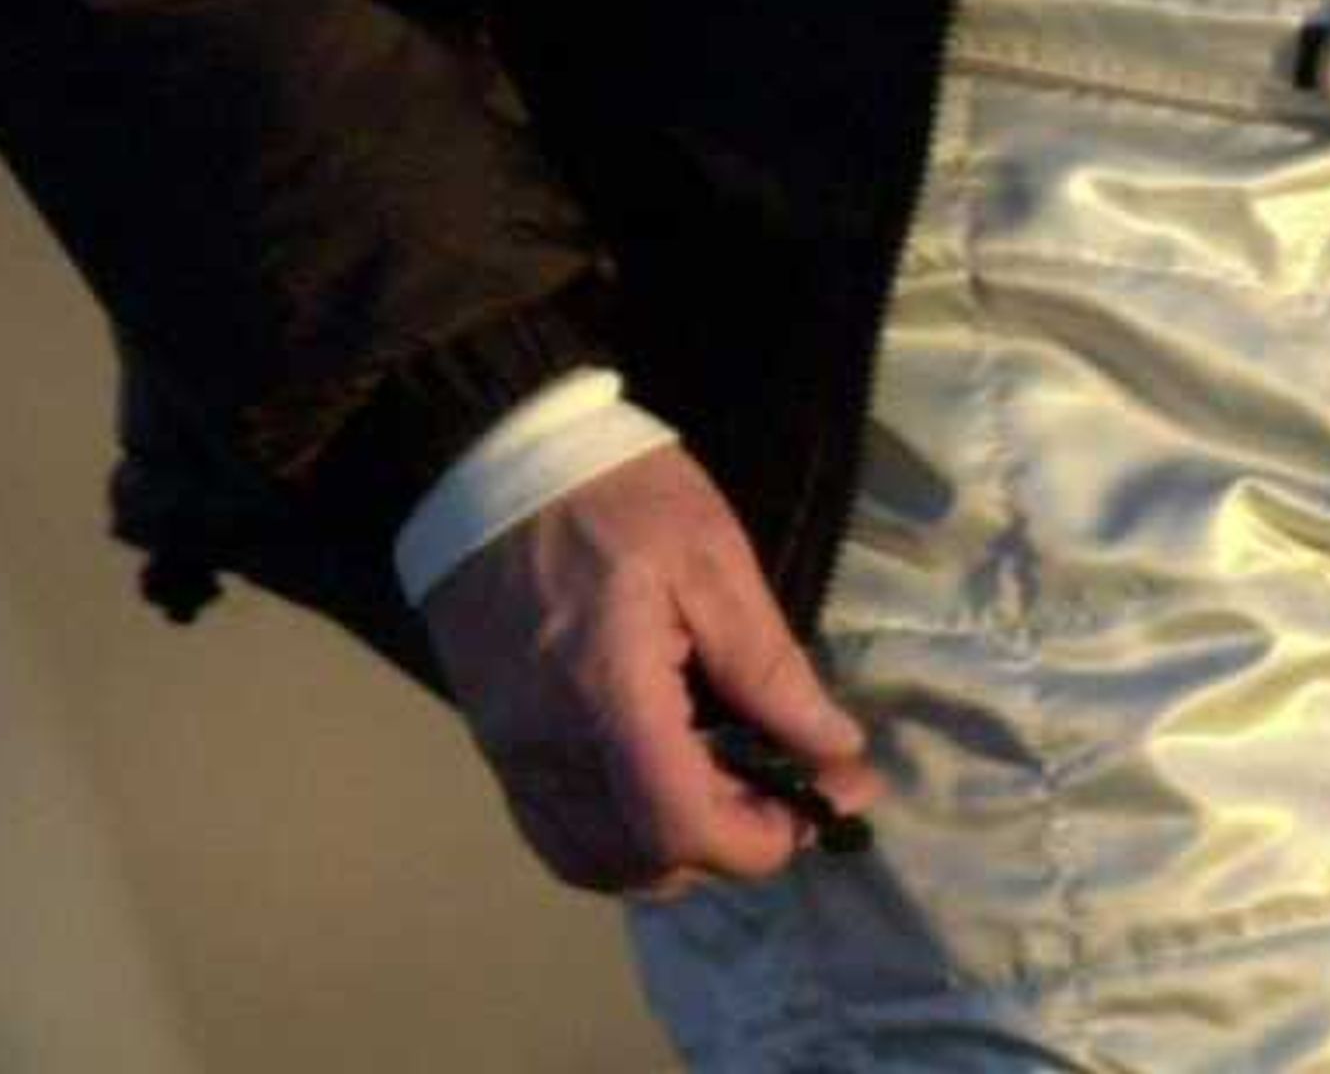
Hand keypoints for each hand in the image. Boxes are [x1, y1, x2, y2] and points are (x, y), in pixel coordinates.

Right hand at [417, 442, 879, 896]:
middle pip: (645, 859)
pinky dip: (618, 842)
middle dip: (730, 844)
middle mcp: (550, 751)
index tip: (821, 805)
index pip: (682, 826)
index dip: (759, 841)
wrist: (493, 466)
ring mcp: (513, 759)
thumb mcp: (711, 558)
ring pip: (598, 863)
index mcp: (610, 697)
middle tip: (788, 788)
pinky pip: (557, 837)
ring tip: (729, 789)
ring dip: (674, 852)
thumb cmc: (615, 498)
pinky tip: (661, 792)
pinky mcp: (496, 751)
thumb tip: (836, 750)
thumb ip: (770, 667)